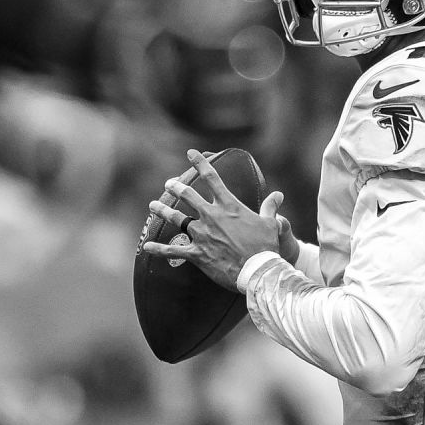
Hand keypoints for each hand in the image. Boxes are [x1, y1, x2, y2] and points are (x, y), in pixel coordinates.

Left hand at [142, 150, 284, 291]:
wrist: (257, 271)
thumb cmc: (265, 246)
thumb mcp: (271, 224)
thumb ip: (270, 207)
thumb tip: (278, 195)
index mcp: (228, 206)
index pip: (212, 178)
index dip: (200, 163)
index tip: (191, 153)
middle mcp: (211, 216)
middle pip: (188, 196)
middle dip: (176, 187)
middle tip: (168, 184)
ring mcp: (201, 235)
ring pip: (176, 219)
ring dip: (163, 211)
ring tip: (153, 205)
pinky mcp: (196, 254)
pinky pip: (173, 250)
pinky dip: (159, 249)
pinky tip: (147, 246)